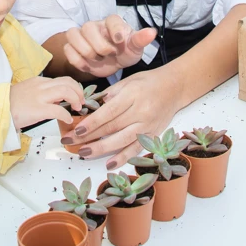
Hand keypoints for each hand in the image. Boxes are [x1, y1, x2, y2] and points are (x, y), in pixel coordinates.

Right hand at [9, 76, 83, 128]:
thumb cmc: (10, 105)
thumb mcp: (28, 93)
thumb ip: (43, 93)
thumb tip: (58, 100)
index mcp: (39, 81)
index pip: (62, 79)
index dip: (74, 88)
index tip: (77, 96)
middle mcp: (40, 86)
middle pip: (68, 82)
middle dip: (79, 92)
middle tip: (81, 102)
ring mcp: (39, 97)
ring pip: (66, 91)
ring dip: (76, 100)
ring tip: (77, 108)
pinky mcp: (38, 109)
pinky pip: (59, 110)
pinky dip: (66, 115)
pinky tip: (67, 120)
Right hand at [61, 15, 156, 79]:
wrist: (113, 63)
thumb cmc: (125, 52)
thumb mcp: (135, 48)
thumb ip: (141, 40)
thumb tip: (152, 32)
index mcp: (112, 23)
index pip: (111, 20)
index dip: (115, 30)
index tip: (120, 41)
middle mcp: (95, 26)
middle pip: (88, 27)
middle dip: (99, 45)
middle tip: (110, 54)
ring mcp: (82, 36)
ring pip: (73, 34)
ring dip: (85, 51)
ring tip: (97, 59)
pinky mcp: (73, 47)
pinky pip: (67, 49)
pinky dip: (77, 60)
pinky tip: (88, 66)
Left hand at [67, 69, 181, 168]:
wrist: (175, 87)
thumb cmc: (148, 82)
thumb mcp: (127, 81)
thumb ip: (109, 95)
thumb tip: (90, 108)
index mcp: (132, 94)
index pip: (108, 112)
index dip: (91, 123)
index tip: (76, 129)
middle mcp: (141, 111)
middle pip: (112, 127)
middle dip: (89, 136)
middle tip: (70, 142)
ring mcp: (148, 125)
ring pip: (122, 140)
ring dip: (101, 148)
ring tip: (84, 153)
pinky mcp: (154, 135)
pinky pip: (136, 149)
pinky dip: (123, 158)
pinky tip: (109, 164)